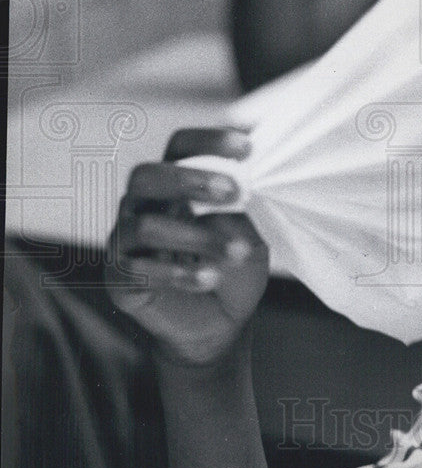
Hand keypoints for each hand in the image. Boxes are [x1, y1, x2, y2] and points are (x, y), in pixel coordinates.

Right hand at [106, 128, 267, 366]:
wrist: (219, 326)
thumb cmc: (234, 269)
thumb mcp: (251, 233)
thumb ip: (246, 208)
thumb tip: (256, 181)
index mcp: (175, 185)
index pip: (178, 147)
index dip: (209, 141)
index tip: (248, 148)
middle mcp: (143, 206)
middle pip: (147, 176)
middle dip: (191, 180)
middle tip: (235, 191)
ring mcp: (126, 241)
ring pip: (147, 226)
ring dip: (199, 237)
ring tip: (239, 252)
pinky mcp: (120, 278)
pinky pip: (140, 269)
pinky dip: (180, 273)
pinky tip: (211, 278)